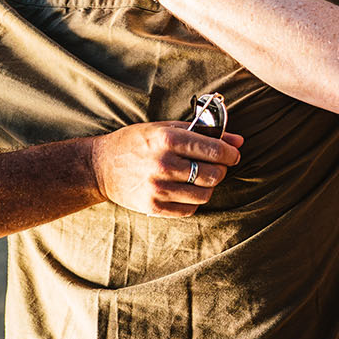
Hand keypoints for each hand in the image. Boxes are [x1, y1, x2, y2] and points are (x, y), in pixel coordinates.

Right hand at [87, 121, 243, 216]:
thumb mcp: (165, 129)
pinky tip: (186, 190)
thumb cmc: (135, 142)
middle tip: (216, 166)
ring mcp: (158, 188)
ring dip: (209, 186)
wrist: (100, 166)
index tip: (233, 154)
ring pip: (204, 194)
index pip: (213, 150)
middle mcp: (163, 164)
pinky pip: (190, 209)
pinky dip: (194, 200)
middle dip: (221, 170)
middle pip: (213, 174)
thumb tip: (238, 140)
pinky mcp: (154, 207)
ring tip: (200, 178)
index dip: (230, 153)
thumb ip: (202, 132)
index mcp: (167, 140)